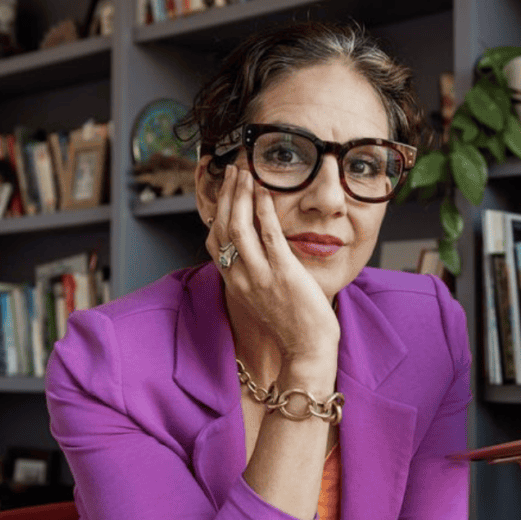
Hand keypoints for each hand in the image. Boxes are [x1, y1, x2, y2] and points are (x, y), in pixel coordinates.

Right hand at [207, 165, 339, 365]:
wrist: (306, 349)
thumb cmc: (291, 323)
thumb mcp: (261, 296)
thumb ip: (253, 271)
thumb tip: (254, 247)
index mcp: (233, 282)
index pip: (213, 239)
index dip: (215, 210)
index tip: (224, 188)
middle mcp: (240, 278)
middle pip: (222, 227)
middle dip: (226, 194)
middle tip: (235, 170)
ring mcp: (259, 276)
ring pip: (239, 227)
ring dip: (240, 195)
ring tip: (247, 172)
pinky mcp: (282, 274)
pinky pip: (268, 235)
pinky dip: (263, 210)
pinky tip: (265, 192)